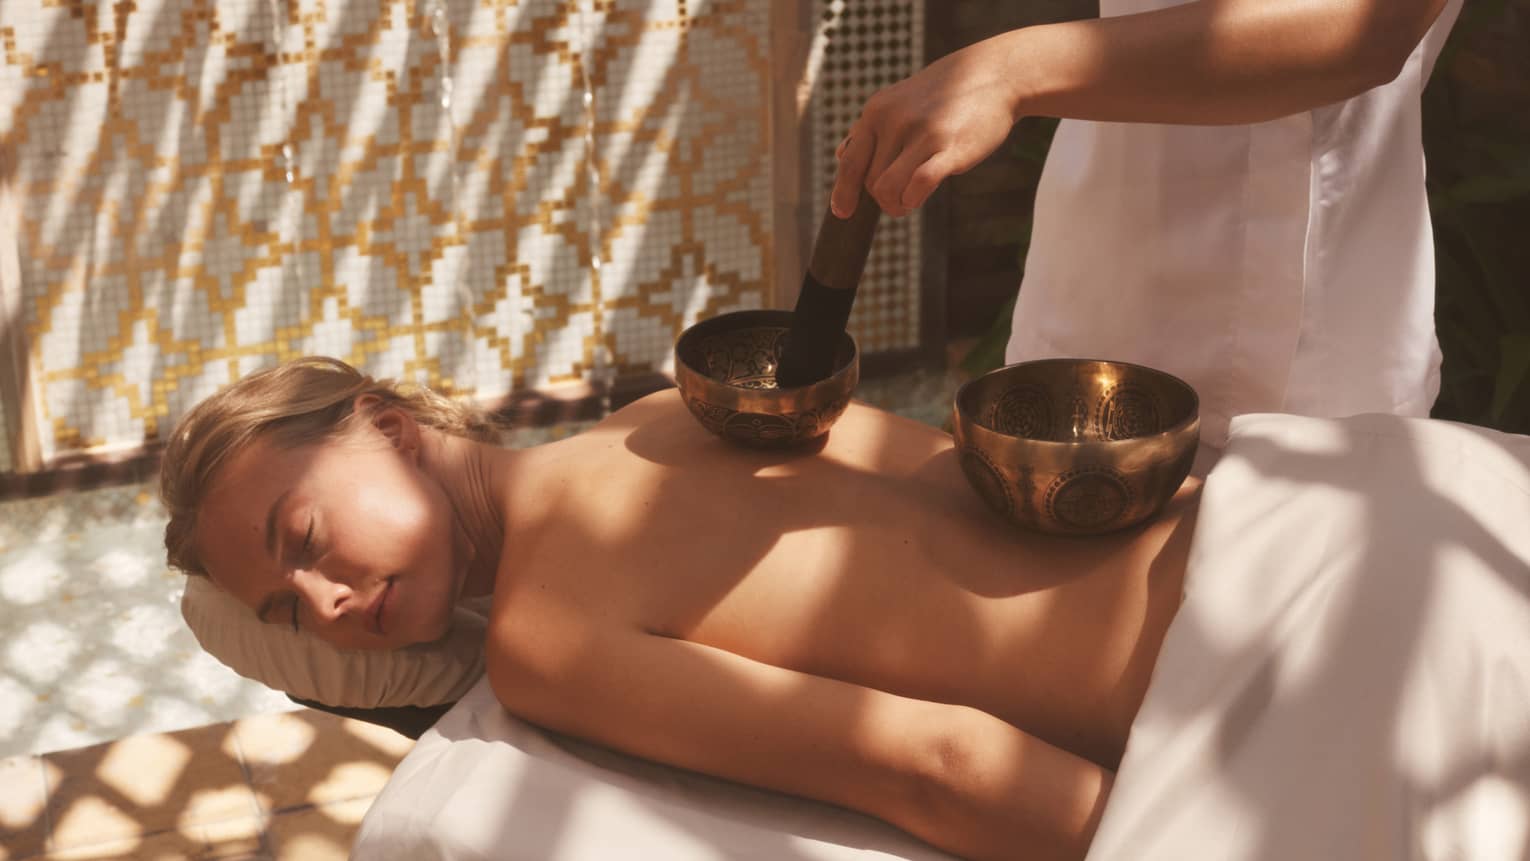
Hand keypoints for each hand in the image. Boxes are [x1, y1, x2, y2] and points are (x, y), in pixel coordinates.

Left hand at [832, 34, 1024, 218]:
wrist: (992, 76)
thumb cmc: (943, 96)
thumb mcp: (898, 101)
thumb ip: (870, 128)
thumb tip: (841, 154)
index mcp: (876, 112)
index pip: (849, 162)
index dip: (843, 193)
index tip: (843, 213)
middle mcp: (894, 120)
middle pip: (870, 183)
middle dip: (882, 200)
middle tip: (900, 200)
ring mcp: (922, 133)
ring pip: (888, 189)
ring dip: (897, 205)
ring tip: (909, 201)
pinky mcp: (950, 147)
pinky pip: (919, 184)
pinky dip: (914, 199)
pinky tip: (920, 196)